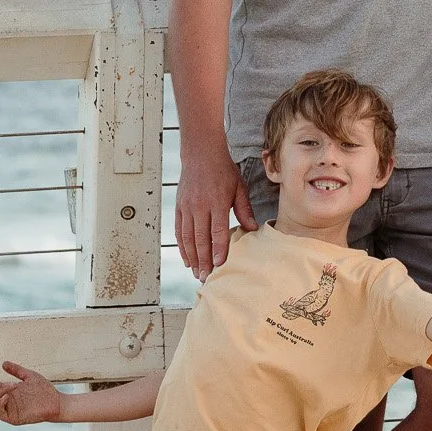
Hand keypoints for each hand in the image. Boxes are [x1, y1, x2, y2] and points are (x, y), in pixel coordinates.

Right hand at [0, 361, 65, 426]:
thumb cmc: (44, 390)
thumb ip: (17, 370)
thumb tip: (3, 363)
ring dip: (0, 390)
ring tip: (13, 384)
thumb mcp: (29, 376)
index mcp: (8, 390)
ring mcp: (9, 409)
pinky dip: (0, 404)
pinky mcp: (13, 418)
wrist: (56, 402)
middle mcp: (6, 399)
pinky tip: (6, 396)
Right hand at [175, 144, 256, 278]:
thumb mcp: (239, 187)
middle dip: (203, 260)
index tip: (219, 265)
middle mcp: (199, 206)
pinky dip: (182, 246)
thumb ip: (244, 209)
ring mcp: (187, 207)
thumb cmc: (223, 171)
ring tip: (196, 272)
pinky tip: (187, 258)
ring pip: (188, 237)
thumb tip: (252, 228)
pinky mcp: (179, 206)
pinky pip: (179, 230)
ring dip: (192, 257)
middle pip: (200, 239)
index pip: (217, 231)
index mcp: (217, 202)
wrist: (201, 153)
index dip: (218, 249)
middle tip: (206, 277)